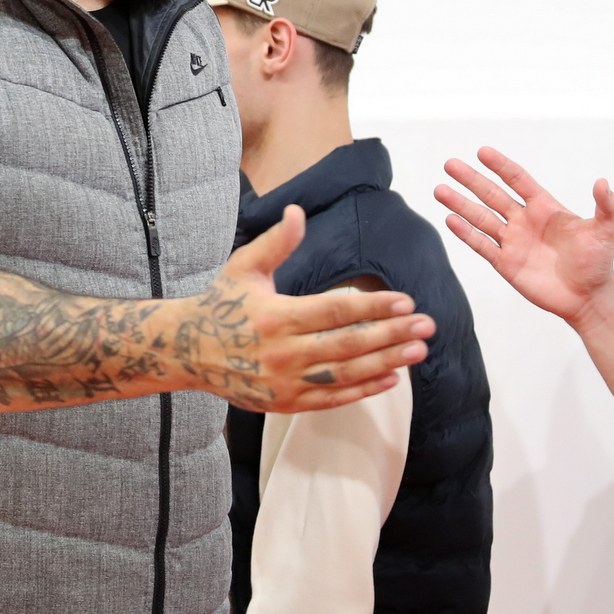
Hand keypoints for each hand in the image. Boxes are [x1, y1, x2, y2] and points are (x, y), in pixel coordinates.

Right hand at [178, 205, 433, 412]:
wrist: (185, 350)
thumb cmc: (221, 302)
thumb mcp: (245, 267)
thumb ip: (277, 242)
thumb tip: (298, 210)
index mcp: (275, 316)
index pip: (335, 311)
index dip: (373, 306)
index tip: (406, 301)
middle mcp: (281, 352)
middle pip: (347, 344)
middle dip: (391, 335)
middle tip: (427, 326)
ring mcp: (284, 382)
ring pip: (344, 375)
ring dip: (385, 363)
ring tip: (418, 351)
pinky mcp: (284, 403)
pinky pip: (330, 400)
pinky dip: (362, 391)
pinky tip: (391, 378)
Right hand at [434, 147, 613, 326]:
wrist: (588, 297)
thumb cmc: (598, 262)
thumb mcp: (606, 230)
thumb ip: (606, 206)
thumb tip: (603, 183)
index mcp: (544, 208)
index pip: (518, 180)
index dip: (501, 166)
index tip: (482, 152)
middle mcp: (524, 221)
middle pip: (492, 194)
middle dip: (471, 179)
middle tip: (450, 164)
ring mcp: (513, 242)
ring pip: (481, 218)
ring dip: (460, 204)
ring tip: (439, 189)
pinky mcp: (506, 264)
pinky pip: (482, 245)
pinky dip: (466, 233)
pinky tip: (450, 219)